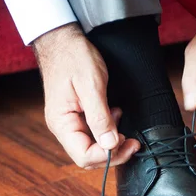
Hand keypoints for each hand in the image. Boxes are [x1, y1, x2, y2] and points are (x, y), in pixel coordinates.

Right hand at [34, 23, 139, 168]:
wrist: (63, 39)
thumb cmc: (74, 57)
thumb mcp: (91, 85)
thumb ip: (100, 117)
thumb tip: (110, 145)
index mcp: (61, 123)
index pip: (84, 156)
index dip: (109, 155)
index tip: (129, 143)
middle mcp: (63, 127)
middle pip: (89, 156)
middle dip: (114, 152)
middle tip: (134, 140)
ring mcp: (70, 123)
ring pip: (93, 147)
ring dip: (112, 140)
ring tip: (121, 119)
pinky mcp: (78, 116)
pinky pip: (94, 133)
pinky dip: (108, 130)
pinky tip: (115, 114)